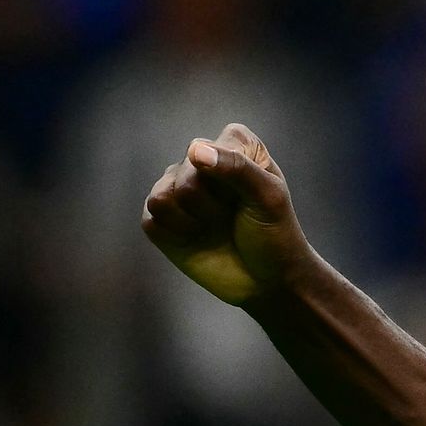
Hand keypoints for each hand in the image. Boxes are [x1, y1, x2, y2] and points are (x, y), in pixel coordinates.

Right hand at [140, 123, 312, 305]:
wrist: (266, 280)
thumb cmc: (274, 233)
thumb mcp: (268, 198)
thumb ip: (237, 168)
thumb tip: (194, 150)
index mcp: (234, 144)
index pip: (207, 150)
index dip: (228, 179)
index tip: (252, 194)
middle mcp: (203, 159)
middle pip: (185, 176)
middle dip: (212, 206)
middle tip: (234, 217)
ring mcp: (178, 187)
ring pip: (162, 197)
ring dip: (193, 221)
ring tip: (216, 226)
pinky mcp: (159, 216)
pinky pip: (151, 219)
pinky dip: (177, 235)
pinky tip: (198, 238)